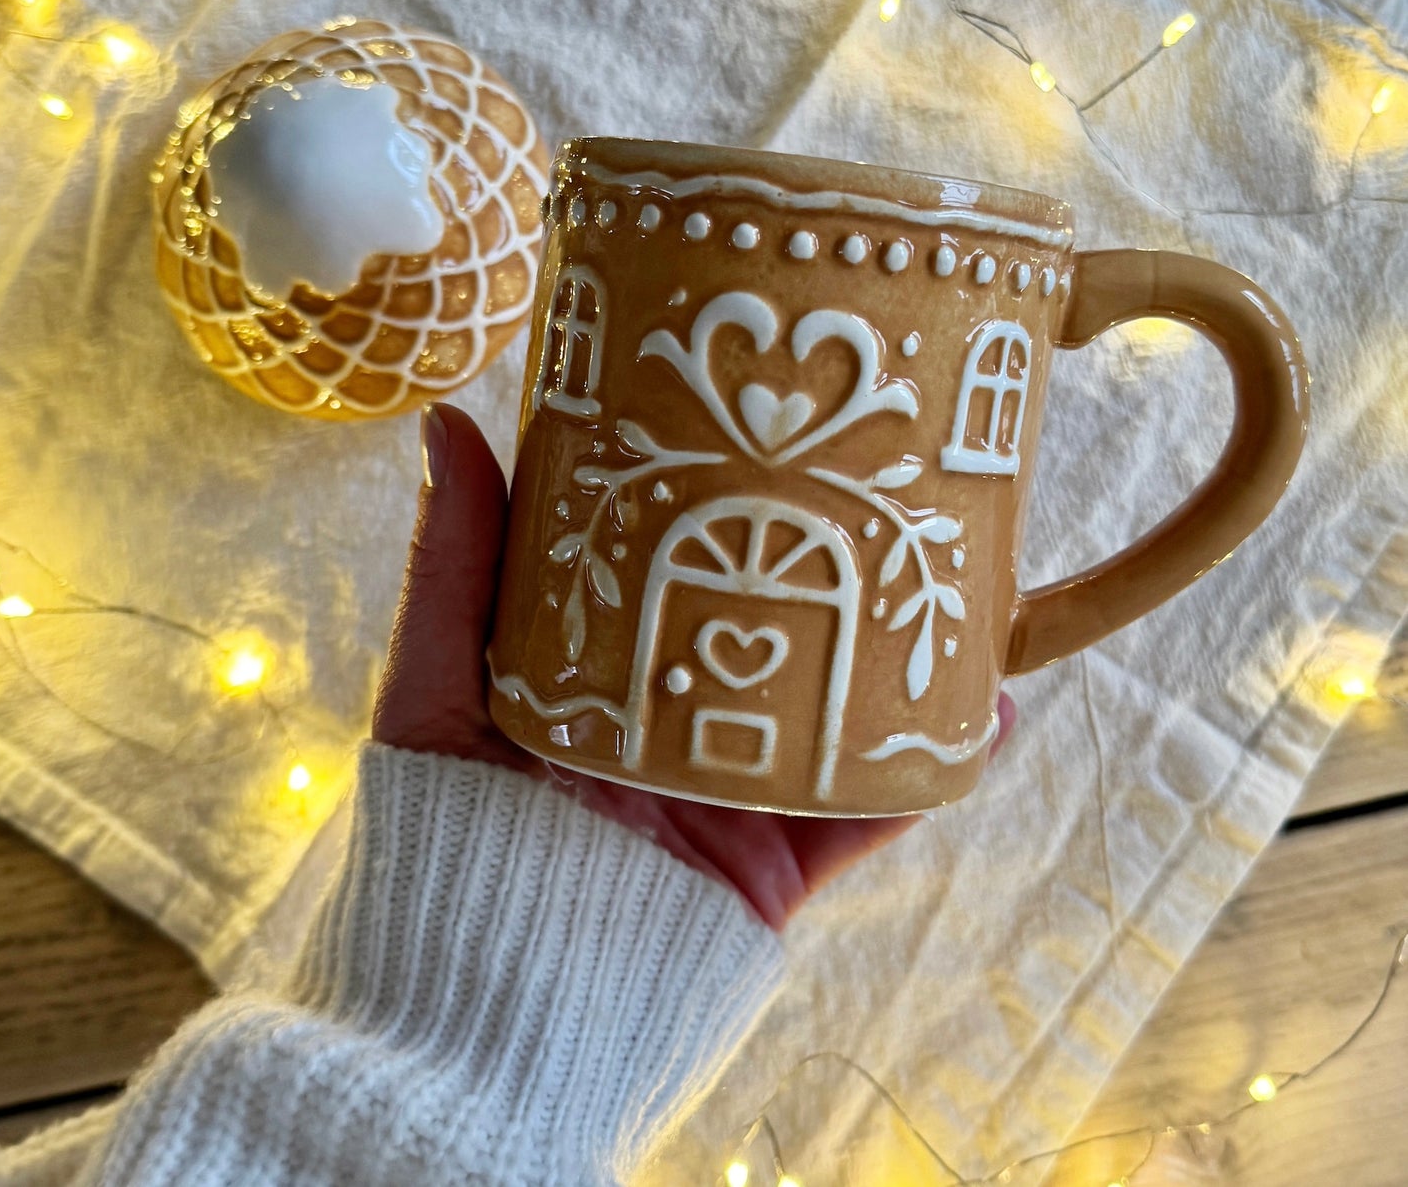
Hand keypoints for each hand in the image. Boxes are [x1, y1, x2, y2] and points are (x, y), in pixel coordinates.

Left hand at [374, 404, 1014, 929]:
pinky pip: (866, 816)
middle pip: (769, 638)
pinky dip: (926, 773)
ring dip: (897, 660)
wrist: (489, 1015)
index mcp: (599, 677)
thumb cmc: (448, 836)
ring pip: (832, 718)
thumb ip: (456, 565)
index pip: (671, 573)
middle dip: (828, 573)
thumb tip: (451, 416)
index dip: (718, 506)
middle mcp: (672, 729)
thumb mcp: (441, 685)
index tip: (767, 434)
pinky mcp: (773, 870)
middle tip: (887, 490)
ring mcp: (729, 800)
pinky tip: (990, 712)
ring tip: (961, 583)